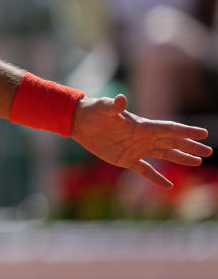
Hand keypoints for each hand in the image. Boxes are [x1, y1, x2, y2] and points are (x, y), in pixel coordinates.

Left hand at [71, 94, 211, 187]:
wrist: (79, 122)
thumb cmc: (92, 111)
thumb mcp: (103, 108)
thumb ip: (113, 106)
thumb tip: (121, 98)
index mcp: (142, 126)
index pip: (169, 129)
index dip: (186, 131)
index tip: (204, 133)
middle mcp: (143, 137)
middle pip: (172, 142)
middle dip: (190, 146)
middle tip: (208, 151)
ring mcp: (136, 149)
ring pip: (164, 154)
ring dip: (180, 158)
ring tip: (197, 162)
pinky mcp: (126, 159)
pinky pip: (145, 170)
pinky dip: (156, 178)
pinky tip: (168, 186)